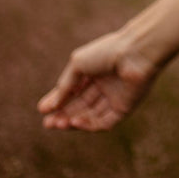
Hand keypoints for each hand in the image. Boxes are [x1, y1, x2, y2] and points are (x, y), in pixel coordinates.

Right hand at [38, 30, 159, 130]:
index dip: (58, 101)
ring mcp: (115, 98)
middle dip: (63, 115)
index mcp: (94, 72)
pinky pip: (104, 121)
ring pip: (91, 116)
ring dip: (73, 122)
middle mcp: (105, 86)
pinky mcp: (124, 108)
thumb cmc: (107, 52)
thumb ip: (64, 86)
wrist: (135, 53)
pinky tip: (76, 122)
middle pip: (81, 106)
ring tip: (58, 124)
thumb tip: (47, 107)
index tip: (43, 109)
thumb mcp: (78, 65)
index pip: (73, 91)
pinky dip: (89, 125)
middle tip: (48, 124)